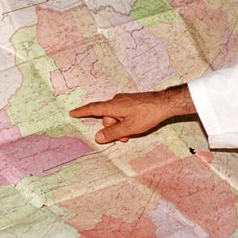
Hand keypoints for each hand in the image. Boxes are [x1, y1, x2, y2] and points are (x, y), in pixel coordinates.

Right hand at [69, 85, 195, 143]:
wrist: (165, 103)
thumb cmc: (147, 114)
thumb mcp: (129, 128)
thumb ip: (112, 133)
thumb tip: (97, 137)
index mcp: (113, 106)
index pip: (93, 108)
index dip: (82, 112)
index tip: (72, 113)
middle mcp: (117, 101)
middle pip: (106, 118)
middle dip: (113, 129)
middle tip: (124, 137)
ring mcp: (125, 101)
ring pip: (116, 117)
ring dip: (120, 127)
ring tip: (132, 132)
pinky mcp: (132, 102)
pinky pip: (123, 114)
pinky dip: (125, 122)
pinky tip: (135, 126)